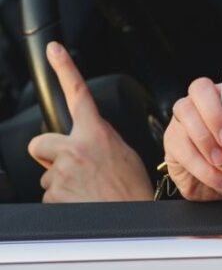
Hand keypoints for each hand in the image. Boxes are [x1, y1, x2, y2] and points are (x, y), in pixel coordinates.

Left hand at [27, 42, 152, 201]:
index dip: (65, 68)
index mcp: (97, 134)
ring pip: (46, 175)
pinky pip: (48, 195)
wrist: (133, 220)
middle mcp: (76, 149)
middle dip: (49, 156)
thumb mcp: (124, 153)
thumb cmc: (133, 190)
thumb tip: (82, 142)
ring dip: (61, 183)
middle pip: (40, 144)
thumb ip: (99, 141)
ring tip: (87, 191)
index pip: (79, 94)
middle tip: (71, 169)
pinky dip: (62, 200)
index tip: (53, 50)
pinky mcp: (53, 195)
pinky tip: (82, 202)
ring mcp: (62, 173)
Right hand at [163, 60, 221, 200]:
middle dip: (215, 113)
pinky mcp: (172, 139)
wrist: (220, 189)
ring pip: (186, 113)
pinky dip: (202, 167)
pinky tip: (219, 180)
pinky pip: (181, 147)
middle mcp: (206, 100)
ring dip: (206, 140)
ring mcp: (185, 117)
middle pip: (201, 88)